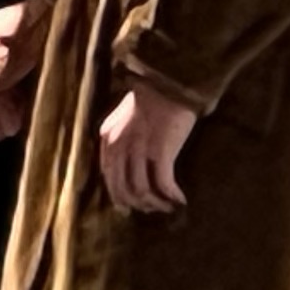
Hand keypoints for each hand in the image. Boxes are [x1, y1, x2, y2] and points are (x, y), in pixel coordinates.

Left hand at [98, 83, 197, 213]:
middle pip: (122, 189)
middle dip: (138, 205)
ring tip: (169, 207)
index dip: (120, 195)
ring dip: (156, 204)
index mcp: (108, 138)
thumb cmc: (154, 96)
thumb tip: (133, 164)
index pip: (108, 176)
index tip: (132, 205)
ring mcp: (138, 150)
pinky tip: (181, 200)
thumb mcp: (127, 116)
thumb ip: (123, 137)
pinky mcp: (160, 152)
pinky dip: (171, 196)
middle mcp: (119, 147)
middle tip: (153, 210)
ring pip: (141, 191)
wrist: (170, 80)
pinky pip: (163, 184)